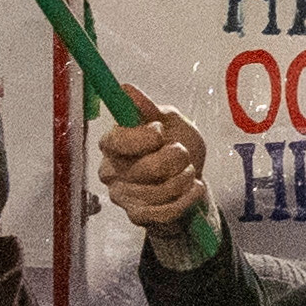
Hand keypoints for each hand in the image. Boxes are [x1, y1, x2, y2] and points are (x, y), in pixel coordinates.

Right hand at [96, 113, 213, 246]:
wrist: (191, 181)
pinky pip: (166, 212)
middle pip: (145, 168)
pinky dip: (188, 199)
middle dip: (176, 159)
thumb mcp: (172, 122)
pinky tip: (194, 188)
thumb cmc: (178, 146)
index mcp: (113, 143)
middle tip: (183, 154)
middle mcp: (111, 171)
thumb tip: (126, 88)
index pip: (117, 141)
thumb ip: (150, 109)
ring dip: (185, 179)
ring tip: (190, 171)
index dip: (143, 138)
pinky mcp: (136, 216)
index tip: (160, 132)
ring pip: (159, 191)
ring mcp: (122, 196)